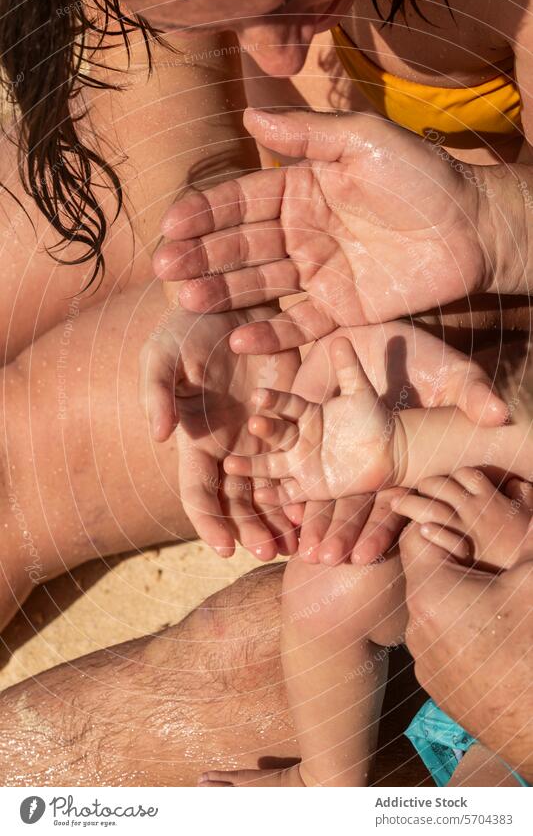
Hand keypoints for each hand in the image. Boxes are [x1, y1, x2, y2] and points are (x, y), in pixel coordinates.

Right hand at [139, 305, 300, 558]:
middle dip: (251, 530)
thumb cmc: (186, 328)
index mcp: (196, 440)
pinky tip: (316, 508)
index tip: (225, 549)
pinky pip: (296, 463)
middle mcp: (227, 447)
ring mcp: (258, 438)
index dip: (209, 523)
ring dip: (278, 519)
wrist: (230, 302)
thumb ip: (156, 393)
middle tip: (270, 553)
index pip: (199, 493)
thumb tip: (159, 437)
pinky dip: (302, 488)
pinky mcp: (287, 422)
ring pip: (268, 491)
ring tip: (297, 543)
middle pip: (237, 502)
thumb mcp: (162, 354)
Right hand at [155, 109, 490, 352]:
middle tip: (166, 270)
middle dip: (202, 256)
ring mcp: (317, 274)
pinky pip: (297, 324)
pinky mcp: (339, 311)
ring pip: (260, 285)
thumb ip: (307, 135)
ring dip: (223, 294)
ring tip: (189, 302)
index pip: (242, 201)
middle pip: (241, 246)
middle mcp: (301, 232)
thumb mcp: (363, 142)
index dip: (206, 213)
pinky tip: (238, 339)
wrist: (473, 230)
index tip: (171, 224)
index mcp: (301, 189)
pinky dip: (269, 334)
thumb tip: (248, 115)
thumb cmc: (422, 178)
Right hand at [224, 338, 399, 500]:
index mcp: (306, 413)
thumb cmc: (374, 418)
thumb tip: (341, 340)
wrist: (390, 450)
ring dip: (251, 465)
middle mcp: (298, 437)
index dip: (273, 400)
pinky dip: (274, 496)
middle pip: (276, 433)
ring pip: (271, 465)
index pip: (285, 404)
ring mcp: (301, 463)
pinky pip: (288, 492)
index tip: (258, 394)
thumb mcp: (361, 392)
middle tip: (252, 425)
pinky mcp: (308, 486)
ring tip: (230, 464)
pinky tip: (259, 496)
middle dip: (264, 430)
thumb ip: (349, 368)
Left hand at [273, 320, 506, 563]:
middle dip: (335, 531)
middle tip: (323, 558)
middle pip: (346, 505)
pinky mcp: (306, 420)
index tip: (364, 558)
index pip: (387, 505)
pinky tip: (262, 499)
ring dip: (302, 511)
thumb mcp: (455, 376)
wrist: (390, 335)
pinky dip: (273, 476)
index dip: (378, 531)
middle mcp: (359, 460)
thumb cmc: (428, 361)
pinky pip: (286, 452)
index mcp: (391, 461)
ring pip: (313, 485)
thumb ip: (474, 395)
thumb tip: (503, 416)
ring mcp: (330, 442)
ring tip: (289, 540)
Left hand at [400, 522, 532, 781]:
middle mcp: (417, 630)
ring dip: (462, 600)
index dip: (442, 522)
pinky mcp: (442, 691)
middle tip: (492, 562)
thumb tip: (522, 490)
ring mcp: (428, 665)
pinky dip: (466, 634)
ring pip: (436, 611)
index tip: (469, 525)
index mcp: (432, 594)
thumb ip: (525, 530)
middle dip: (457, 562)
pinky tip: (501, 641)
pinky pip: (444, 646)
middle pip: (426, 575)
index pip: (415, 536)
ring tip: (500, 603)